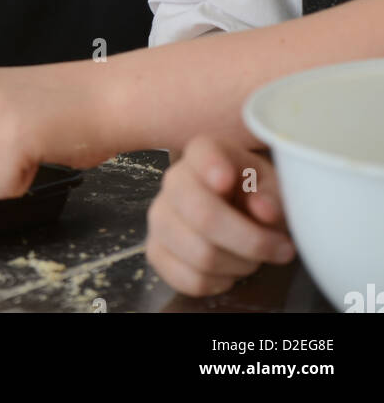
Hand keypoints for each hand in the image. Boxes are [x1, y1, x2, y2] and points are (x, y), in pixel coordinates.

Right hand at [146, 135, 295, 296]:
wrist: (233, 211)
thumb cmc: (254, 194)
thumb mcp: (273, 187)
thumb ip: (272, 195)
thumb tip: (263, 210)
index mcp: (203, 153)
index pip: (200, 153)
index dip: (211, 167)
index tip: (227, 180)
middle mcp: (173, 181)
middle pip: (203, 215)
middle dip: (251, 241)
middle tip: (280, 248)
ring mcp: (160, 217)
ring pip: (201, 255)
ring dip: (240, 265)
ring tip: (253, 257)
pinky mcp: (156, 251)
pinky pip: (191, 280)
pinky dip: (220, 283)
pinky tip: (229, 269)